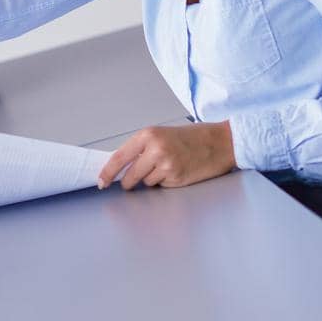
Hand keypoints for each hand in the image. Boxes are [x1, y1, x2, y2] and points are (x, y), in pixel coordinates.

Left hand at [97, 121, 235, 189]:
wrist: (220, 141)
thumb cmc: (191, 138)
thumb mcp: (161, 135)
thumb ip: (141, 148)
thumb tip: (120, 167)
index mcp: (148, 135)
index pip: (119, 157)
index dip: (107, 172)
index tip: (101, 181)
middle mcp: (155, 149)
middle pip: (130, 176)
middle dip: (129, 182)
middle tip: (135, 179)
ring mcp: (167, 165)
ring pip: (146, 182)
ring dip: (152, 179)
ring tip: (169, 165)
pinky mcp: (177, 177)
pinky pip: (161, 185)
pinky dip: (166, 182)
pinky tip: (178, 171)